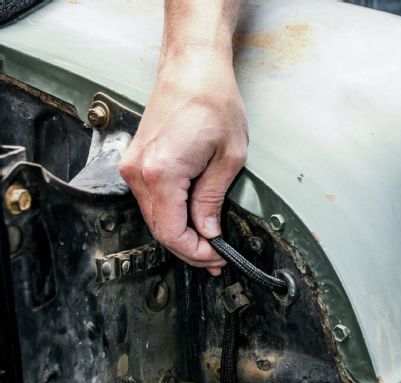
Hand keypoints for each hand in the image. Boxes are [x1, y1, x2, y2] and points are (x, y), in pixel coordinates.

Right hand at [119, 48, 247, 274]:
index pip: (173, 233)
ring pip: (154, 217)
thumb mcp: (228, 157)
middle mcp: (139, 172)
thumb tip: (208, 230)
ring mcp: (133, 165)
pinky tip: (191, 221)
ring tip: (208, 243)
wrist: (192, 67)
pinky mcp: (137, 160)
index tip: (216, 258)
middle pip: (160, 229)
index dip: (195, 252)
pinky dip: (171, 215)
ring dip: (180, 234)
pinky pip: (151, 200)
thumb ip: (213, 199)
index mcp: (162, 173)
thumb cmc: (213, 101)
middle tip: (215, 258)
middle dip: (189, 248)